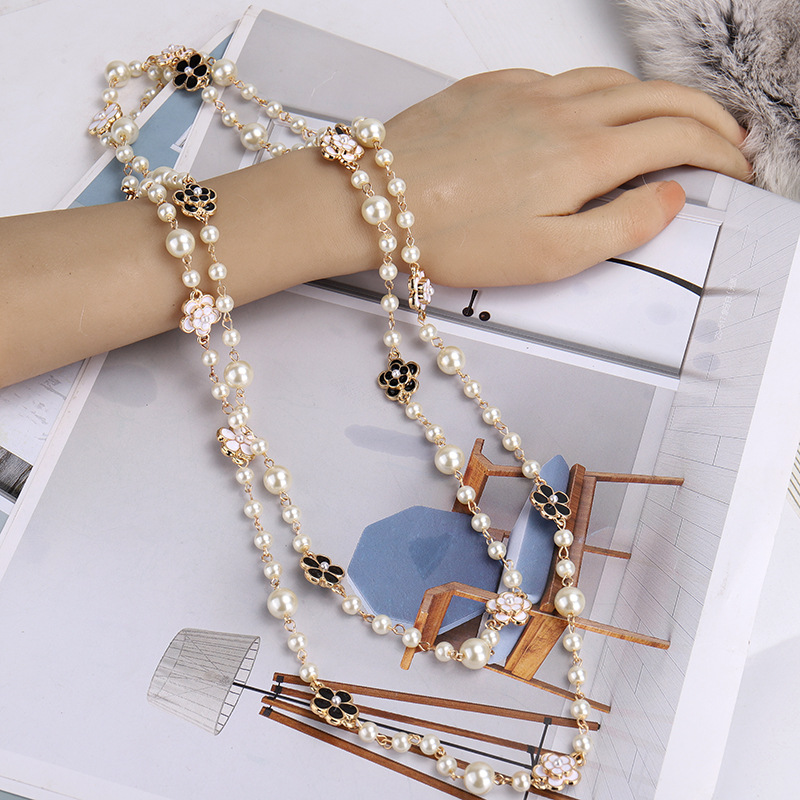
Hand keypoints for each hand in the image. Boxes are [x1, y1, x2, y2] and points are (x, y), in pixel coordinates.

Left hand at [386, 67, 749, 285]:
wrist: (372, 202)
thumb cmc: (453, 237)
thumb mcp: (551, 256)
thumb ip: (621, 225)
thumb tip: (669, 196)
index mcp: (587, 153)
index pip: (679, 138)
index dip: (720, 152)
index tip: (738, 169)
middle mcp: (565, 109)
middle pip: (658, 97)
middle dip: (706, 114)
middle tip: (728, 135)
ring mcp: (526, 91)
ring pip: (613, 80)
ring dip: (655, 96)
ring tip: (673, 117)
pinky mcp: (490, 87)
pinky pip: (560, 76)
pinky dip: (594, 88)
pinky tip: (590, 108)